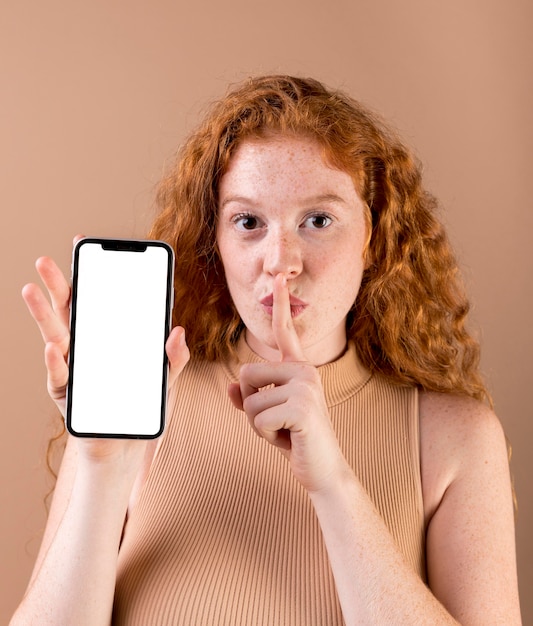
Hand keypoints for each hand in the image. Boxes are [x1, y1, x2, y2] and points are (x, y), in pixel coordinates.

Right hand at [22, 238, 189, 461]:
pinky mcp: (68, 394)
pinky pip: (59, 375)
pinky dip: (55, 361)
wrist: (127, 442)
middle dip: (58, 286)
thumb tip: (177, 331)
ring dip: (43, 314)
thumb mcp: (165, 378)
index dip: (89, 274)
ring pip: (55, 337)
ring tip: (31, 290)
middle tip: (46, 261)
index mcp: (107, 338)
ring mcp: (73, 369)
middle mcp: (85, 348)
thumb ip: (174, 357)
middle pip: (70, 312)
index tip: (82, 245)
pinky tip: (51, 346)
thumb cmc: (142, 407)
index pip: (96, 301)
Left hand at [228, 273, 350, 492]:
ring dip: (258, 424)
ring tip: (284, 431)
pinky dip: (265, 435)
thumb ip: (250, 398)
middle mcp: (305, 370)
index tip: (279, 278)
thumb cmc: (296, 439)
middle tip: (279, 422)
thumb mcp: (268, 417)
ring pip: (249, 399)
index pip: (283, 332)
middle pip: (246, 373)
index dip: (280, 305)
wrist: (323, 471)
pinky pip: (257, 418)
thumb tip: (233, 386)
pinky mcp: (302, 407)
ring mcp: (306, 387)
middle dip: (251, 406)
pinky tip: (288, 439)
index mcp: (298, 368)